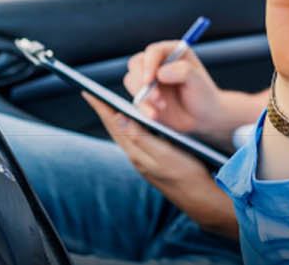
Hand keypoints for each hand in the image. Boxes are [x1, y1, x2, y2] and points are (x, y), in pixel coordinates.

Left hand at [83, 92, 238, 237]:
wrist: (200, 197)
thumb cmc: (186, 174)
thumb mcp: (165, 154)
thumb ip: (141, 137)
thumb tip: (119, 118)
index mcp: (137, 152)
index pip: (114, 125)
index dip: (101, 107)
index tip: (88, 92)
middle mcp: (136, 156)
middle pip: (115, 128)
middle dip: (104, 110)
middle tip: (93, 94)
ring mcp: (144, 160)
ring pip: (124, 134)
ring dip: (115, 117)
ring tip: (108, 104)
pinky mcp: (153, 161)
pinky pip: (135, 139)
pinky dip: (130, 126)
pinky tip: (134, 122)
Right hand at [124, 42, 257, 149]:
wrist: (203, 117)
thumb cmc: (204, 95)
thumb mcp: (198, 82)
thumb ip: (183, 72)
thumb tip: (160, 73)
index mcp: (173, 51)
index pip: (154, 51)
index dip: (149, 64)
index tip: (149, 80)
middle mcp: (158, 62)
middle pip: (136, 64)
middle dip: (142, 81)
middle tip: (156, 98)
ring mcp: (149, 78)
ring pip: (132, 80)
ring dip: (143, 95)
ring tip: (162, 107)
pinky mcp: (144, 95)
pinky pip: (135, 98)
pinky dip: (142, 107)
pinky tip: (154, 115)